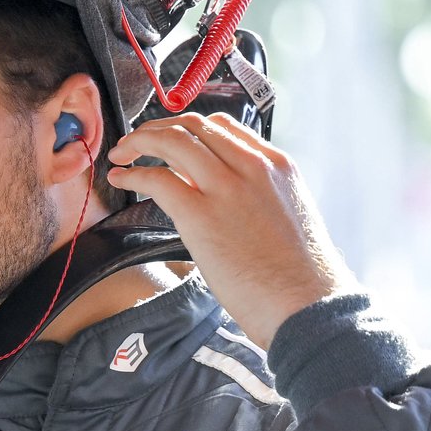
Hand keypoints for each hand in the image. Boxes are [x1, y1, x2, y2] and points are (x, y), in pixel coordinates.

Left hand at [106, 112, 355, 349]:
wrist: (309, 305)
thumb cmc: (300, 277)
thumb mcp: (289, 215)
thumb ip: (258, 195)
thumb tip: (223, 199)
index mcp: (277, 165)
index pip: (223, 126)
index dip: (187, 129)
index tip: (169, 140)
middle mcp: (252, 166)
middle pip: (192, 125)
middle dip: (157, 129)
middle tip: (137, 144)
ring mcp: (226, 188)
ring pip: (171, 140)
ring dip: (138, 142)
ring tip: (122, 156)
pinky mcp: (201, 215)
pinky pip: (157, 178)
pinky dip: (133, 173)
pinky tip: (122, 178)